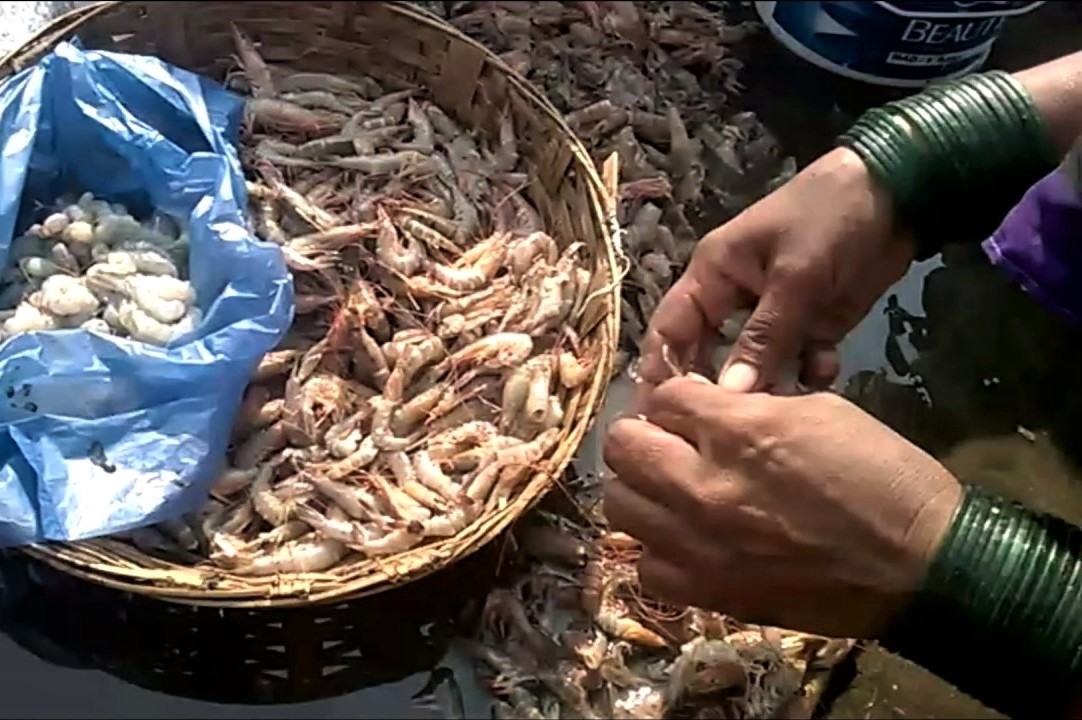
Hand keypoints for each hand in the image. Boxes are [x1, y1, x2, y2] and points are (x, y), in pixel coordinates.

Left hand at [602, 376, 961, 638]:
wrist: (921, 565)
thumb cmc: (882, 476)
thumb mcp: (821, 411)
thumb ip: (751, 407)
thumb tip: (707, 406)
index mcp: (738, 432)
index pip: (663, 397)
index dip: (677, 398)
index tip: (691, 408)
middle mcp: (702, 486)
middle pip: (622, 447)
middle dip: (643, 435)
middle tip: (670, 443)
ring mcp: (698, 546)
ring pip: (620, 505)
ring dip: (641, 489)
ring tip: (672, 490)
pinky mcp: (709, 593)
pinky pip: (647, 566)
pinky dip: (658, 549)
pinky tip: (687, 540)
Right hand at [636, 148, 912, 398]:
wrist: (897, 193)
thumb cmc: (827, 220)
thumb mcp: (793, 277)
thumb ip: (762, 338)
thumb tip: (727, 396)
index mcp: (713, 274)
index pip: (670, 328)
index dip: (661, 370)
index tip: (663, 416)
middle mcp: (734, 298)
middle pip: (707, 352)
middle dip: (713, 388)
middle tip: (720, 428)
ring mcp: (773, 313)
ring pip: (754, 363)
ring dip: (766, 386)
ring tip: (776, 413)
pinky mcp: (811, 324)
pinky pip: (798, 360)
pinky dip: (808, 371)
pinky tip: (824, 372)